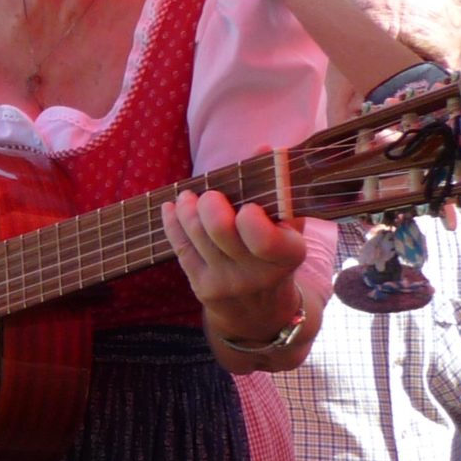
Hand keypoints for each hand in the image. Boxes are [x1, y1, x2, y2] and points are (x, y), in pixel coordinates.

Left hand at [163, 190, 307, 332]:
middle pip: (219, 230)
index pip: (262, 237)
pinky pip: (180, 248)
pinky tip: (171, 207)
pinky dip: (173, 223)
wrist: (261, 313)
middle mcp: (257, 274)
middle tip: (211, 194)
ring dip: (187, 208)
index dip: (248, 216)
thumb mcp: (289, 229)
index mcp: (287, 256)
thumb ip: (279, 189)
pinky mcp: (202, 287)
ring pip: (196, 235)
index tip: (247, 206)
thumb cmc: (276, 257)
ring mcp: (226, 283)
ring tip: (189, 196)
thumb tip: (262, 148)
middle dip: (210, 203)